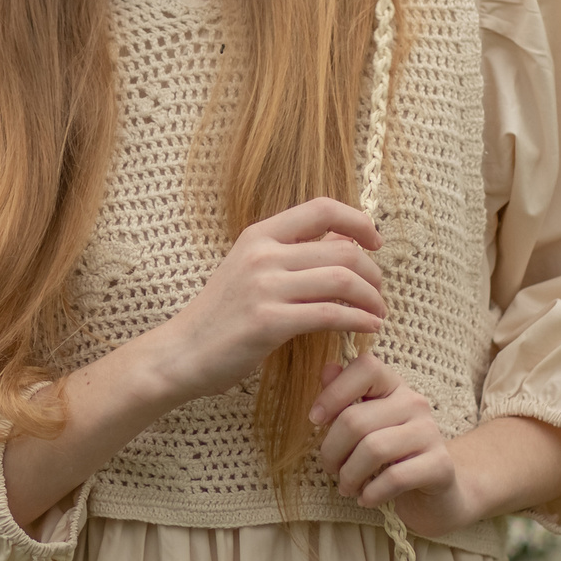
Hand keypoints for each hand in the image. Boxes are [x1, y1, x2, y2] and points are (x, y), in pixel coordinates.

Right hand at [147, 198, 385, 398]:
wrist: (182, 352)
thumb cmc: (221, 315)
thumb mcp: (251, 270)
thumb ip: (292, 253)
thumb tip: (345, 239)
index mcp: (258, 234)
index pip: (322, 209)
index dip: (358, 221)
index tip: (375, 242)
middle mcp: (262, 254)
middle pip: (342, 249)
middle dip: (373, 272)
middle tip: (378, 293)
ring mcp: (263, 287)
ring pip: (342, 280)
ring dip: (371, 298)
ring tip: (377, 314)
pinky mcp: (268, 321)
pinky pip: (330, 315)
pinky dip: (359, 321)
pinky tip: (367, 329)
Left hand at [309, 354, 477, 536]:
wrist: (433, 492)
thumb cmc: (389, 454)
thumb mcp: (363, 424)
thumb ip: (343, 397)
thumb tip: (328, 369)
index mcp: (393, 385)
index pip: (365, 367)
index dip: (333, 392)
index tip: (314, 420)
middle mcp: (415, 402)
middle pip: (356, 420)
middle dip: (332, 450)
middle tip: (330, 469)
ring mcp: (430, 433)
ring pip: (373, 449)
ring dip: (349, 475)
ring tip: (346, 486)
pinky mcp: (440, 465)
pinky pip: (395, 478)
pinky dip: (372, 492)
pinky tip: (366, 499)